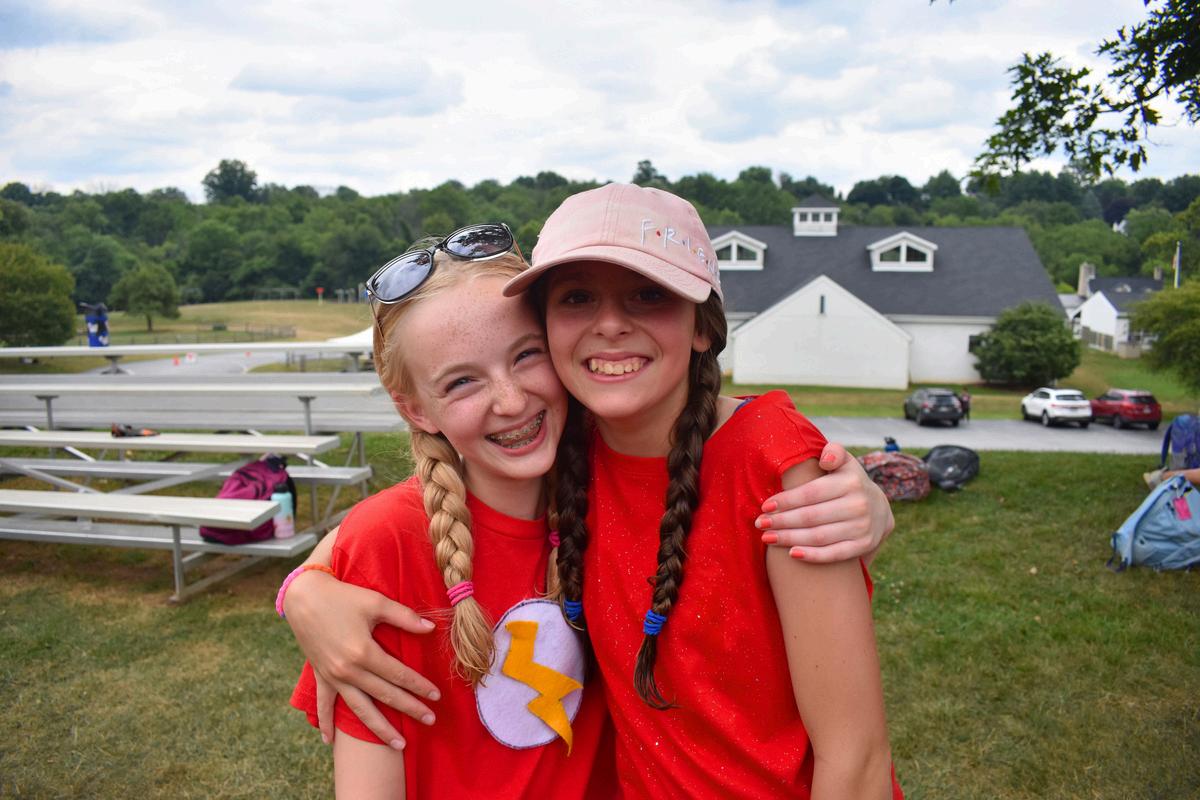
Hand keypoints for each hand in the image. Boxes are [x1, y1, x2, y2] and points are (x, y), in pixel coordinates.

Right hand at [285, 570, 440, 747]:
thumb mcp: (376, 602)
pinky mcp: (320, 676)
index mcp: (364, 652)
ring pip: (360, 709)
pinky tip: (329, 742)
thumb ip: (404, 617)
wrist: (304, 596)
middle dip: (410, 708)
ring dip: (380, 728)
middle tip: (431, 720)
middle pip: (385, 695)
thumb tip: (431, 628)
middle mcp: (349, 671)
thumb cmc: (343, 597)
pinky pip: (323, 705)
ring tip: (399, 745)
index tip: (436, 696)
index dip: (419, 686)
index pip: (399, 675)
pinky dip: (326, 724)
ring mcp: (333, 677)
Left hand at [755, 442, 893, 562]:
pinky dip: (813, 556)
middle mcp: (859, 505)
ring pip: (819, 536)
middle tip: (760, 524)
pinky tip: (792, 554)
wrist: (878, 507)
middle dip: (782, 521)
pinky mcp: (863, 545)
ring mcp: (862, 527)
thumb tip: (826, 460)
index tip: (764, 506)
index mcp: (850, 482)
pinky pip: (835, 554)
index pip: (811, 493)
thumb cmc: (848, 481)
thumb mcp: (844, 462)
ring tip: (767, 538)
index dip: (786, 501)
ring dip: (790, 538)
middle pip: (812, 517)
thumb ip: (834, 452)